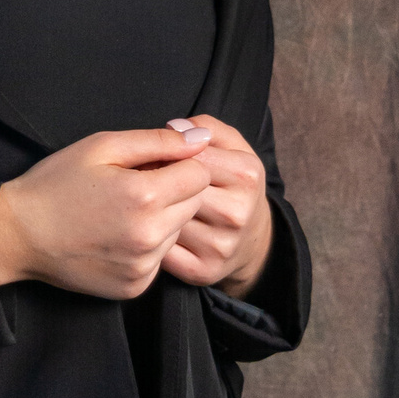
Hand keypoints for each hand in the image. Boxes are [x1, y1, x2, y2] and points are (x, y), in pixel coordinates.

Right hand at [0, 125, 216, 299]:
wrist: (18, 235)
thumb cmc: (56, 183)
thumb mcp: (103, 146)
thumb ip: (158, 141)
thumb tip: (202, 137)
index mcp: (145, 196)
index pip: (200, 174)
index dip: (179, 164)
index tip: (151, 165)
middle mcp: (150, 236)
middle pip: (195, 203)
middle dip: (175, 190)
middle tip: (135, 186)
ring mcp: (144, 267)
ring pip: (180, 231)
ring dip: (163, 218)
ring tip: (122, 212)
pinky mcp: (135, 286)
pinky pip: (160, 258)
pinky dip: (148, 245)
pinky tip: (117, 235)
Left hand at [156, 115, 272, 295]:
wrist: (253, 241)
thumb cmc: (233, 184)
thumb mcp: (233, 148)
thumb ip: (206, 127)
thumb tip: (174, 126)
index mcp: (246, 175)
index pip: (191, 155)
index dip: (168, 154)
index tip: (160, 158)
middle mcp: (237, 212)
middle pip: (177, 188)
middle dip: (156, 181)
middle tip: (145, 180)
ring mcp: (221, 245)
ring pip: (166, 218)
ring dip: (150, 210)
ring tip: (147, 202)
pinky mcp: (203, 271)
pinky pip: (162, 249)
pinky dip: (152, 237)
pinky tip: (153, 228)